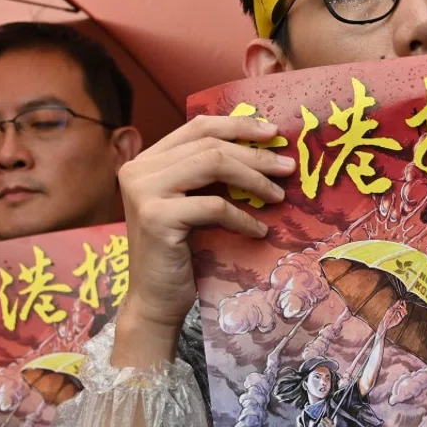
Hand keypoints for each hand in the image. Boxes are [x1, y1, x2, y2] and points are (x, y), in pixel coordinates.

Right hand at [114, 116, 295, 362]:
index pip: (197, 126)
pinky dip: (242, 217)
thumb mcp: (192, 204)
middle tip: (288, 167)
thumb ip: (208, 175)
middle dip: (255, 154)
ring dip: (254, 179)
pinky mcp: (156, 217)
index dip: (238, 125)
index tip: (273, 132)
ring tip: (278, 196)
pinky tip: (259, 230)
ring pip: (213, 164)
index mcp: (146, 160)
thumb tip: (262, 148)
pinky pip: (214, 206)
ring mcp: (143, 191)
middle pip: (209, 144)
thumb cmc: (180, 254)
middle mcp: (138, 169)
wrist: (155, 300)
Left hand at [379, 300, 407, 332]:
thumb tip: (399, 301)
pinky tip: (398, 313)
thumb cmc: (387, 315)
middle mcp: (400, 315)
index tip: (403, 300)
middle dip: (404, 307)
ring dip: (402, 311)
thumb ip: (395, 305)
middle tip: (401, 305)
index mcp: (399, 312)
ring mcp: (399, 318)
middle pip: (405, 311)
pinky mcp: (398, 322)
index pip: (403, 308)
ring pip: (404, 315)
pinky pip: (400, 318)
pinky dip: (399, 315)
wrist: (384, 321)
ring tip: (399, 309)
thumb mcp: (391, 309)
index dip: (404, 304)